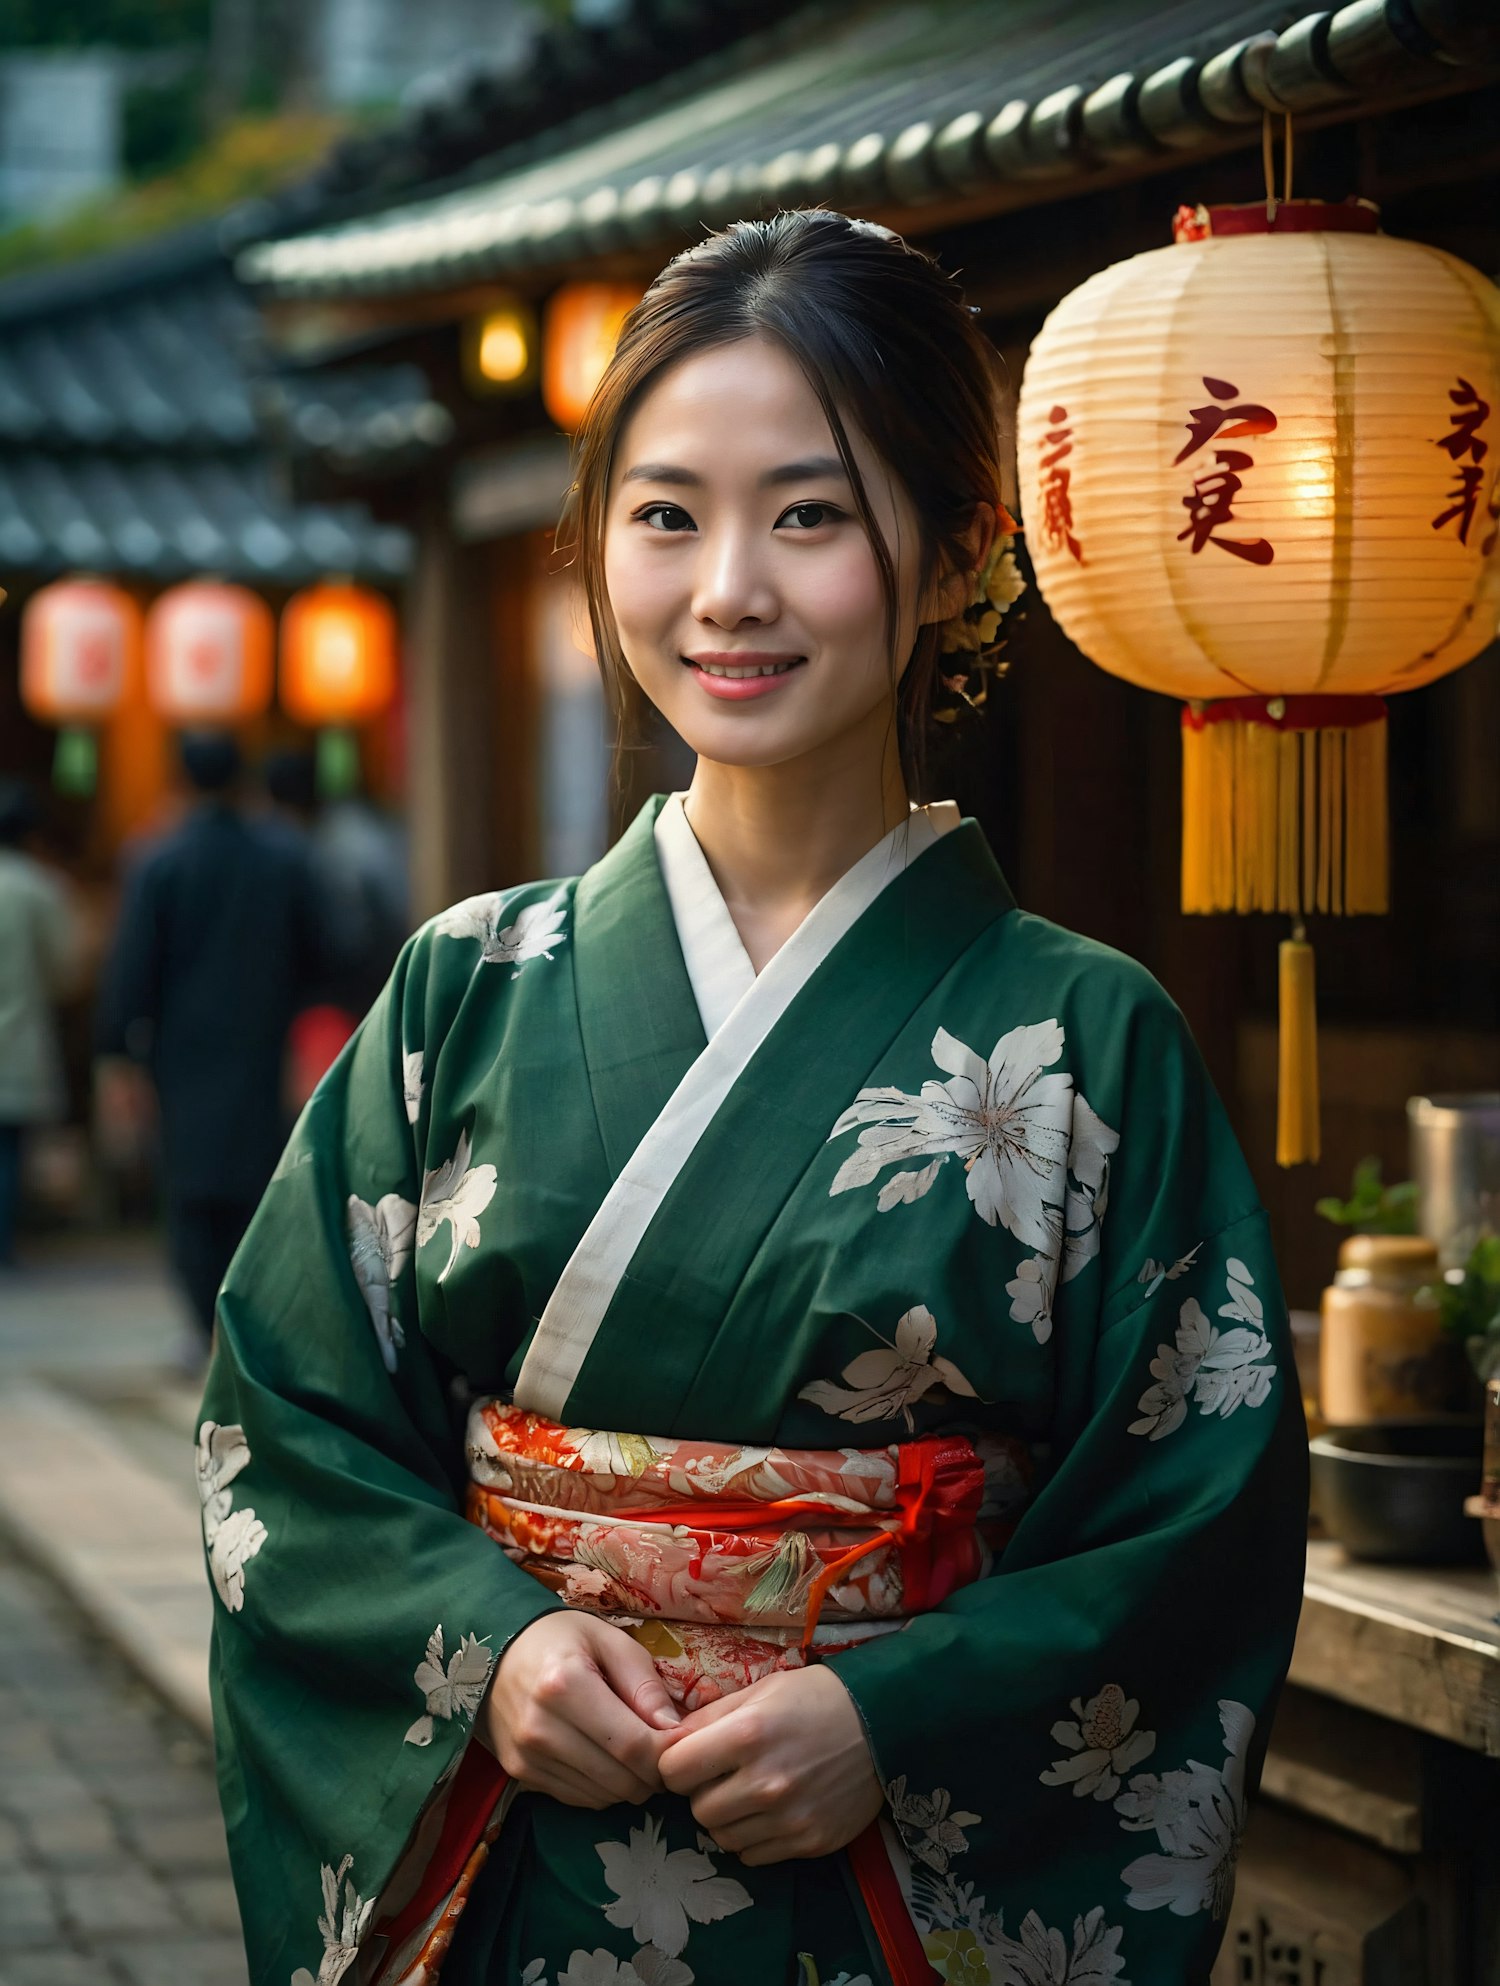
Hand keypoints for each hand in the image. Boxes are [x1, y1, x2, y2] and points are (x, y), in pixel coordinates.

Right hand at [480, 1612, 680, 1809]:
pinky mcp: (520, 1774)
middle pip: (620, 1780)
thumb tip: (675, 1731)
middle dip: (653, 1774)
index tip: (682, 1744)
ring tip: (634, 1753)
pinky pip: (579, 1799)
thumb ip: (644, 1683)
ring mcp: (527, 1757)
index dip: (667, 1754)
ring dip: (629, 1784)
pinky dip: (602, 1788)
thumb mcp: (609, 1640)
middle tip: (662, 1751)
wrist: (497, 1651)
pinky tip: (604, 1759)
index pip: (633, 1746)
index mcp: (565, 1686)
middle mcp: (541, 1728)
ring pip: (603, 1797)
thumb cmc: (561, 1638)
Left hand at [658, 1664, 882, 1864]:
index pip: (674, 1771)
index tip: (692, 1759)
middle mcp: (765, 1783)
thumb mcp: (760, 1691)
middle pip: (698, 1810)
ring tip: (750, 1793)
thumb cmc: (815, 1698)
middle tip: (725, 1776)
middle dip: (703, 1793)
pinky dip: (754, 1838)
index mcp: (747, 1735)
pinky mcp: (809, 1842)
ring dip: (728, 1818)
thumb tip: (667, 1739)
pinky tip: (772, 1812)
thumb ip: (710, 1717)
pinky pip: (754, 1856)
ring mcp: (789, 1819)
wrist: (882, 1723)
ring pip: (723, 1838)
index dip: (677, 1764)